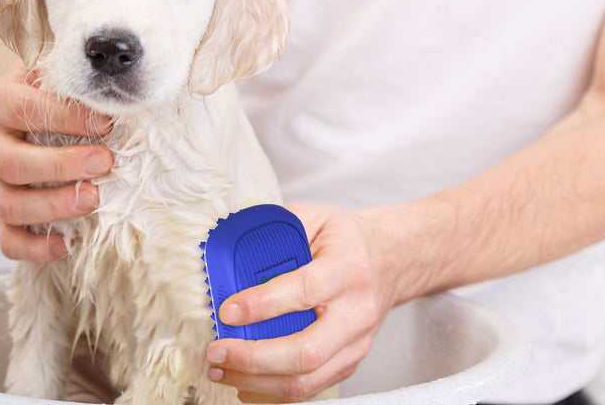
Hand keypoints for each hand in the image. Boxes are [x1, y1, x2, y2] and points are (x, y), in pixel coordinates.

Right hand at [0, 61, 112, 261]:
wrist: (39, 117)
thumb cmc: (58, 96)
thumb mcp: (60, 74)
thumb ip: (71, 72)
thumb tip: (108, 71)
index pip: (21, 108)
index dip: (63, 116)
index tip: (104, 122)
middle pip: (13, 162)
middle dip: (61, 165)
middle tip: (104, 162)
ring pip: (10, 205)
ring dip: (53, 206)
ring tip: (92, 199)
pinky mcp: (2, 216)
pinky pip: (8, 240)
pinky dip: (35, 247)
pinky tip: (68, 244)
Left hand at [205, 203, 402, 401]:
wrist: (388, 260)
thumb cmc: (343, 239)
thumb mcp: (313, 217)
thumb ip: (275, 231)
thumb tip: (230, 249)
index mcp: (347, 268)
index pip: (304, 291)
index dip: (262, 305)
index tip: (227, 311)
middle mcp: (356, 311)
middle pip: (306, 351)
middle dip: (254, 358)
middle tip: (216, 351)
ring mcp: (356, 343)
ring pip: (307, 379)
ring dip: (258, 381)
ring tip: (221, 370)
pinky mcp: (350, 363)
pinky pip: (310, 388)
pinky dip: (273, 391)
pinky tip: (244, 383)